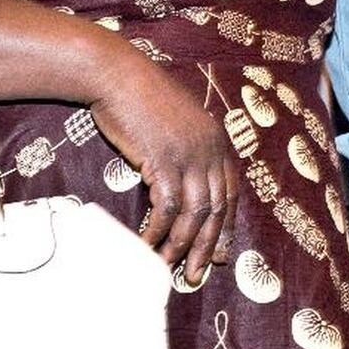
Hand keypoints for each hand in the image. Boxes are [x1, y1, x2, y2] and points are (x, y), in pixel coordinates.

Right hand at [86, 46, 238, 285]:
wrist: (118, 75)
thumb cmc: (139, 98)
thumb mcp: (175, 123)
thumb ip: (186, 149)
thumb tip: (180, 181)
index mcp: (218, 141)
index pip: (231, 192)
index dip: (226, 225)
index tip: (221, 253)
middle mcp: (211, 149)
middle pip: (217, 208)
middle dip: (208, 245)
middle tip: (198, 273)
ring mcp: (190, 155)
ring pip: (194, 213)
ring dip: (181, 245)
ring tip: (166, 268)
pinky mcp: (164, 160)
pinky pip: (166, 208)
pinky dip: (157, 232)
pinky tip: (145, 247)